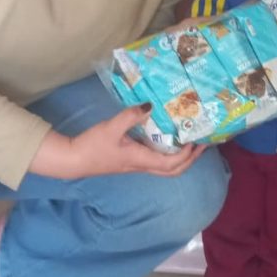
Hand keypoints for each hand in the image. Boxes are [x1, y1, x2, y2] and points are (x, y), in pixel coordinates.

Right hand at [30, 104, 205, 179]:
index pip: (171, 164)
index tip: (197, 141)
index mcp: (141, 159)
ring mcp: (137, 165)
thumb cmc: (92, 145)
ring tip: (191, 142)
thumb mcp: (112, 127)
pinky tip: (169, 139)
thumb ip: (131, 115)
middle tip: (203, 144)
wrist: (74, 159)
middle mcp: (142, 165)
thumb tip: (150, 105)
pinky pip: (157, 161)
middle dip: (191, 159)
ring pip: (166, 168)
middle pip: (174, 170)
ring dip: (182, 158)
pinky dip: (169, 154)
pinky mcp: (132, 160)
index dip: (187, 155)